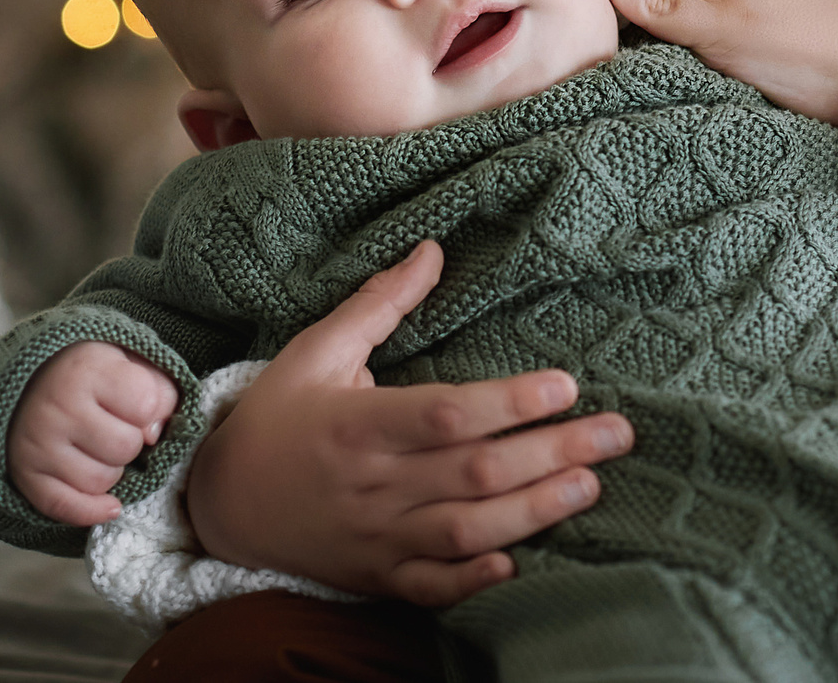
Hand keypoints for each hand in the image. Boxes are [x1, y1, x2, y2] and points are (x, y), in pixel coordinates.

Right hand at [7, 340, 180, 526]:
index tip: (136, 402)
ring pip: (100, 481)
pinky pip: (66, 507)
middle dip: (131, 443)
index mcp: (87, 369)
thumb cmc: (92, 376)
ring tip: (98, 449)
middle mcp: (57, 405)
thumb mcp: (131, 363)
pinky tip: (108, 503)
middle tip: (114, 428)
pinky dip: (92, 511)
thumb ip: (159, 391)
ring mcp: (37, 442)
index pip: (146, 406)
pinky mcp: (24, 473)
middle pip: (125, 448)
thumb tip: (155, 436)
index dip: (152, 409)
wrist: (30, 381)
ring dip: (111, 472)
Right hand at [184, 240, 634, 606]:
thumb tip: (432, 249)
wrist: (220, 503)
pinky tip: (516, 565)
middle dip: (552, 453)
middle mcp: (372, 485)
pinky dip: (471, 581)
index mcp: (357, 423)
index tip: (566, 384)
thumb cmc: (275, 416)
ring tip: (591, 485)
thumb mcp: (316, 348)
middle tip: (617, 433)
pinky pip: (429, 588)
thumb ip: (379, 304)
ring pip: (465, 531)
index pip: (445, 414)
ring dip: (533, 512)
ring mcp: (375, 537)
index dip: (508, 402)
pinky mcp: (376, 576)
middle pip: (474, 472)